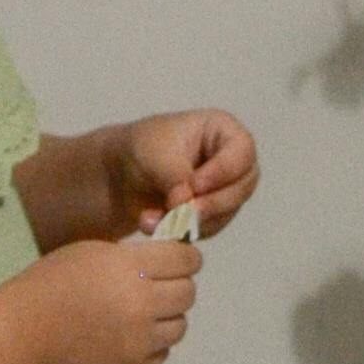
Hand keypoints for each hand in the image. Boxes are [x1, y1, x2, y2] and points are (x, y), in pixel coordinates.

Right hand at [27, 230, 198, 363]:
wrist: (24, 333)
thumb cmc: (53, 282)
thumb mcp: (94, 251)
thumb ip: (136, 256)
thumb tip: (171, 258)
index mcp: (132, 269)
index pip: (188, 259)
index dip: (184, 256)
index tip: (175, 258)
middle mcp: (143, 305)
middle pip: (188, 292)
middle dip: (176, 284)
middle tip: (155, 285)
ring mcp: (141, 341)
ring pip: (180, 325)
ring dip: (166, 316)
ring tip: (141, 313)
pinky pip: (162, 353)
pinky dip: (153, 344)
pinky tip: (130, 335)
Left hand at [118, 107, 259, 236]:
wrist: (121, 174)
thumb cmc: (142, 149)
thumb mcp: (155, 153)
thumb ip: (175, 176)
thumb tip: (186, 205)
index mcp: (224, 131)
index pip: (243, 151)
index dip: (223, 171)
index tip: (193, 185)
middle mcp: (232, 161)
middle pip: (241, 187)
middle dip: (209, 204)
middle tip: (179, 212)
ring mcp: (226, 190)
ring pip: (225, 213)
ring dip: (188, 221)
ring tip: (150, 220)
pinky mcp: (213, 215)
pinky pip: (208, 229)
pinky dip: (182, 231)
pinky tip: (155, 226)